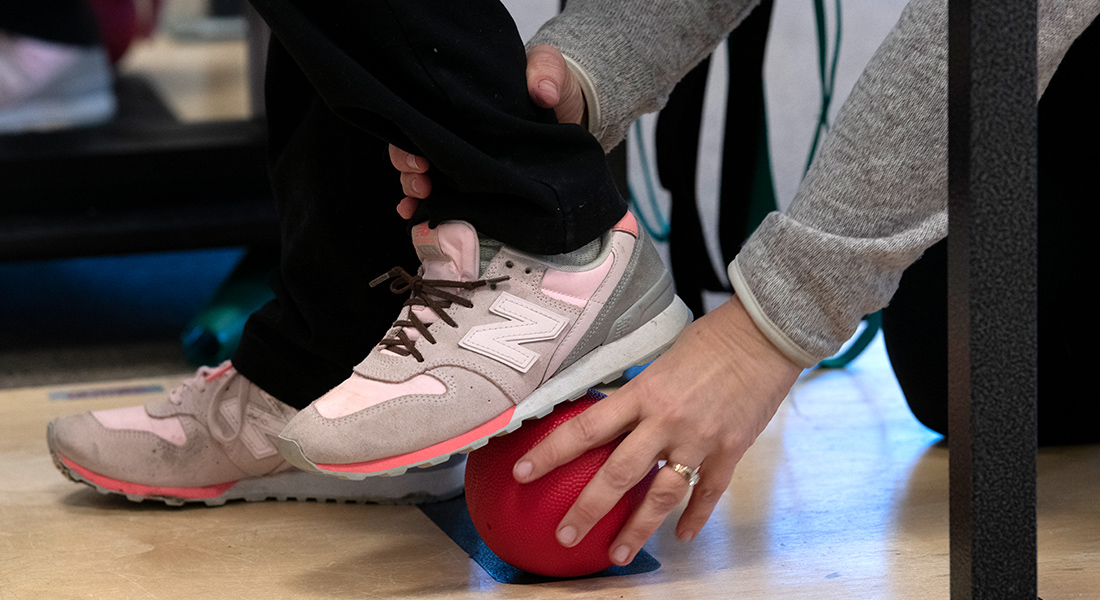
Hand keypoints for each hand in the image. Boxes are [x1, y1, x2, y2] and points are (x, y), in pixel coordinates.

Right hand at [388, 45, 584, 217]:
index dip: (411, 140)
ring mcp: (467, 157)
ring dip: (416, 191)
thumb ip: (547, 72)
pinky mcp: (482, 181)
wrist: (571, 113)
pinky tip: (421, 217)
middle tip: (422, 184)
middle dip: (409, 170)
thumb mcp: (549, 69)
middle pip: (415, 150)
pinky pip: (449, 196)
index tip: (421, 159)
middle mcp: (457, 132)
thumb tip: (543, 91)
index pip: (421, 119)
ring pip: (426, 175)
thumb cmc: (550, 86)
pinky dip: (431, 208)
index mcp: (462, 105)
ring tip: (422, 201)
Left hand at [512, 297, 802, 565]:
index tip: (523, 473)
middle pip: (617, 473)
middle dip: (587, 509)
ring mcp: (700, 440)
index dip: (550, 453)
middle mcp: (666, 420)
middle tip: (566, 534)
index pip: (585, 428)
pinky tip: (681, 536)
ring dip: (637, 529)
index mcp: (643, 393)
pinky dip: (694, 518)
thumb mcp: (660, 360)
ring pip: (661, 495)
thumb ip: (637, 393)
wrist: (764, 336)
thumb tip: (609, 413)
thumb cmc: (710, 340)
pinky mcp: (731, 451)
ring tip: (618, 553)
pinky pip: (708, 494)